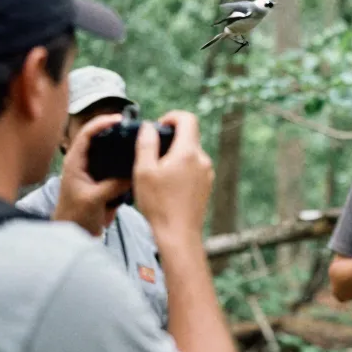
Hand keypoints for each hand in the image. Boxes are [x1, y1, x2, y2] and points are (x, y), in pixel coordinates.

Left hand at [53, 113, 131, 235]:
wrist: (73, 234)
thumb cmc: (74, 216)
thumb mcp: (94, 199)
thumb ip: (113, 186)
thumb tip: (133, 174)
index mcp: (75, 162)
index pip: (86, 134)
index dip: (101, 123)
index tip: (119, 120)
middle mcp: (84, 164)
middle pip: (100, 140)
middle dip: (116, 132)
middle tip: (134, 130)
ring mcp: (94, 173)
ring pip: (109, 153)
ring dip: (122, 148)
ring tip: (138, 144)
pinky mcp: (103, 183)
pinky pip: (116, 169)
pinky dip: (125, 165)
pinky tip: (137, 164)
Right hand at [133, 111, 213, 244]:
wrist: (178, 235)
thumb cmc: (159, 205)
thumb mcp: (144, 171)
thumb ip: (146, 144)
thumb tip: (149, 127)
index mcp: (188, 152)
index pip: (187, 119)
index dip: (171, 117)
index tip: (158, 127)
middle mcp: (203, 160)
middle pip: (190, 136)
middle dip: (170, 138)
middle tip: (152, 153)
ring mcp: (207, 173)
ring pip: (191, 153)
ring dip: (175, 155)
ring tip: (158, 173)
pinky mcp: (207, 185)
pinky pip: (194, 168)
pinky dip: (182, 168)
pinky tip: (168, 185)